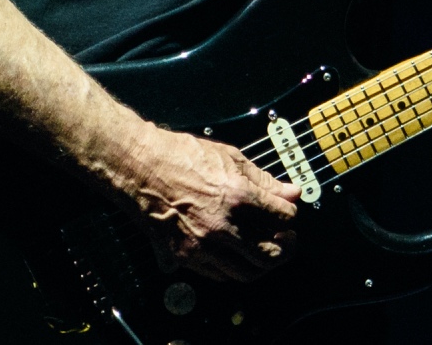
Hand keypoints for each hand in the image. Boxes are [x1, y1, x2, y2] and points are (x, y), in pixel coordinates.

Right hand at [125, 127, 301, 281]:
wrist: (140, 167)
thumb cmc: (182, 156)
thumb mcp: (230, 158)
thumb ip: (264, 180)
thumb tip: (292, 193)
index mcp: (238, 196)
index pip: (283, 218)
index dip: (290, 215)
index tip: (288, 213)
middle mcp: (223, 226)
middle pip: (271, 254)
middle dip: (286, 248)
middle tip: (286, 239)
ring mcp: (203, 246)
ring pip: (247, 272)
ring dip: (262, 263)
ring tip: (263, 248)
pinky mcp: (185, 257)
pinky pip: (220, 275)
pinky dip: (234, 268)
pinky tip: (237, 254)